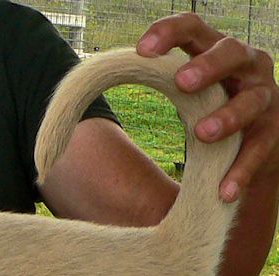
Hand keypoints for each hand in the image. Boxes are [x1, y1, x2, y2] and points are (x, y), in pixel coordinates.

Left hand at [137, 14, 277, 201]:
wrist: (254, 145)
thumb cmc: (207, 112)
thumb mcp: (184, 95)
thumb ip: (153, 86)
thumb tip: (73, 108)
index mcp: (214, 52)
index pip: (193, 28)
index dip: (170, 32)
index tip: (140, 50)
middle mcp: (246, 66)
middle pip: (232, 51)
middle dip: (208, 66)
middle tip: (182, 82)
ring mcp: (263, 98)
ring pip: (251, 100)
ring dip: (228, 116)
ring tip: (203, 135)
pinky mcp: (273, 133)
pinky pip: (259, 150)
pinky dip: (241, 170)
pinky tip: (224, 191)